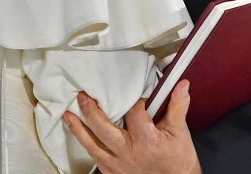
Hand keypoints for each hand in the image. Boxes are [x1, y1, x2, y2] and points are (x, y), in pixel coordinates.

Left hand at [63, 80, 200, 173]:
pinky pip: (95, 158)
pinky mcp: (113, 173)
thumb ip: (178, 106)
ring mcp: (119, 166)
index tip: (137, 97)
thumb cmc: (178, 159)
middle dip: (92, 112)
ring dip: (79, 129)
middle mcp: (129, 154)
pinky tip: (79, 134)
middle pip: (105, 130)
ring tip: (68, 115)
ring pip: (94, 146)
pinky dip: (86, 145)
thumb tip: (182, 85)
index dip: (135, 102)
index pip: (134, 114)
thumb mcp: (180, 132)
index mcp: (147, 141)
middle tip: (83, 97)